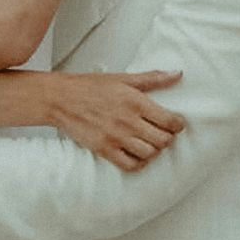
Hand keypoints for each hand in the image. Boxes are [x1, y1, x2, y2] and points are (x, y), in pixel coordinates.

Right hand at [46, 71, 183, 170]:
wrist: (61, 98)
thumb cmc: (90, 86)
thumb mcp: (124, 78)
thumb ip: (153, 78)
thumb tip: (176, 74)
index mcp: (136, 101)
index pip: (170, 121)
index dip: (178, 124)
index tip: (175, 123)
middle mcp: (128, 121)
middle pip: (163, 140)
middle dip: (167, 138)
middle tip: (162, 133)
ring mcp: (116, 137)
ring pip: (149, 154)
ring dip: (154, 150)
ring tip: (149, 142)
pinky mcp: (104, 150)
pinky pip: (130, 165)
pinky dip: (138, 163)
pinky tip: (137, 154)